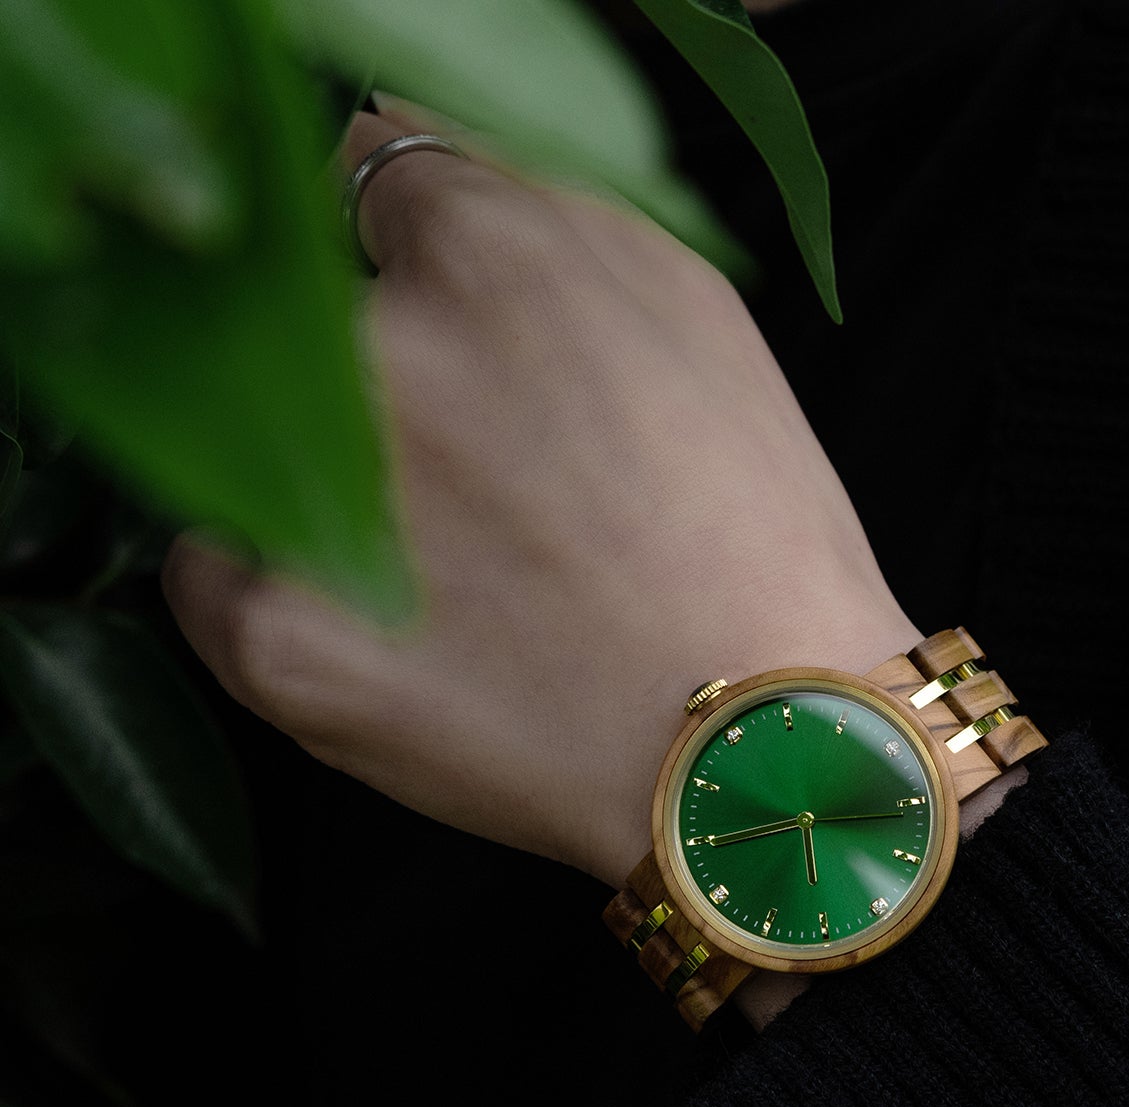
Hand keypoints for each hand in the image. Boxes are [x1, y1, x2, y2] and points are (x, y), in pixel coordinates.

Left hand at [163, 106, 918, 888]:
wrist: (760, 751)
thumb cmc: (751, 536)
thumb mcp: (691, 311)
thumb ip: (540, 204)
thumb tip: (411, 178)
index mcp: (495, 259)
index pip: (369, 182)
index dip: (419, 267)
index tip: (467, 343)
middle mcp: (386, 358)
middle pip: (299, 310)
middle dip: (372, 374)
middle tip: (478, 479)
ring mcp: (317, 501)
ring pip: (245, 434)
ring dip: (318, 474)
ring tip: (449, 568)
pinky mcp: (279, 638)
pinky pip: (213, 572)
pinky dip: (279, 589)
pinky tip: (392, 631)